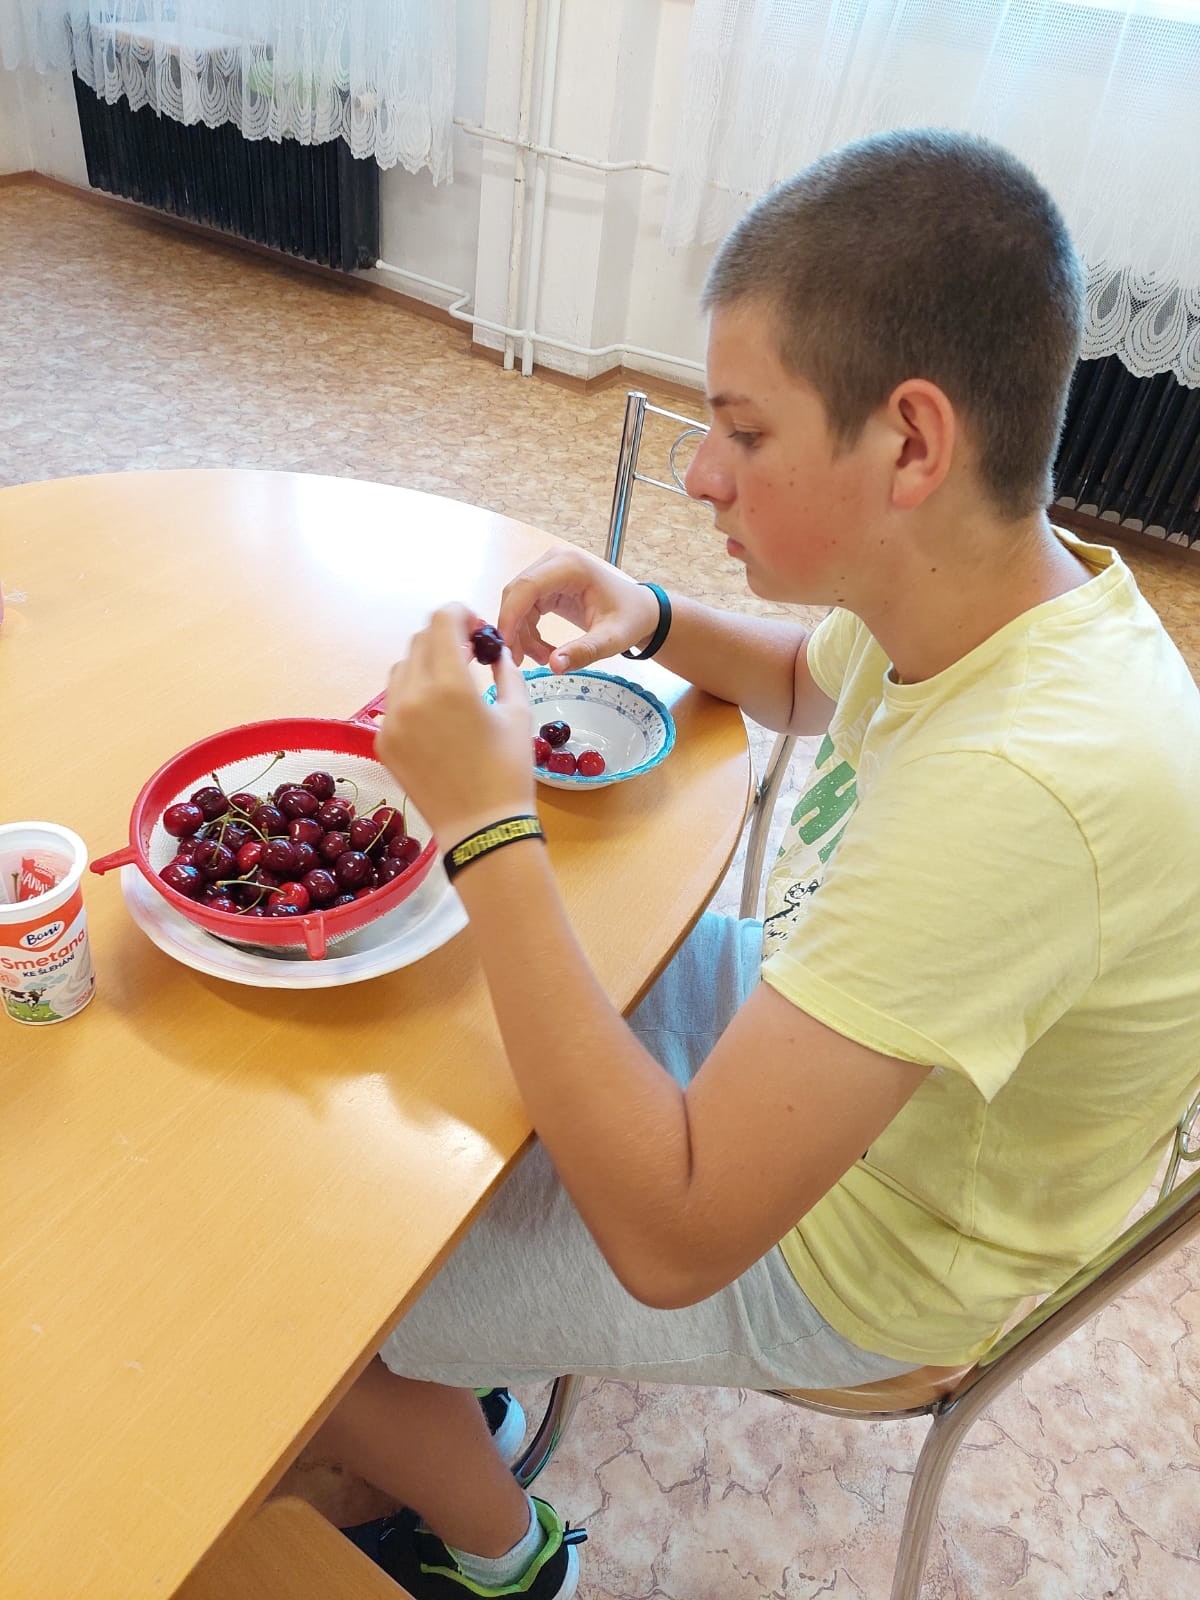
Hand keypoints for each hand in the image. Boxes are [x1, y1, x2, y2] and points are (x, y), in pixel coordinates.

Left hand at [374, 605, 535, 846]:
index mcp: (451, 685)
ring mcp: (392, 720)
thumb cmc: (509, 771)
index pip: (442, 620)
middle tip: (468, 654)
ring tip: (451, 684)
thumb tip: (493, 648)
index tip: (474, 624)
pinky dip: (413, 695)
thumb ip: (504, 669)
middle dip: (445, 638)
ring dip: (425, 664)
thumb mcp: (517, 712)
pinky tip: (436, 714)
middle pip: (420, 640)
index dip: (459, 613)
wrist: (481, 829)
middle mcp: (413, 697)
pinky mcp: (383, 741)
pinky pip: (393, 702)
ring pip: (402, 668)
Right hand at [497, 549, 660, 672]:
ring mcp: (549, 570)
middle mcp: (555, 562)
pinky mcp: (547, 584)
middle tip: (521, 661)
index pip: (526, 587)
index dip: (511, 616)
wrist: (640, 611)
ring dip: (522, 634)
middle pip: (516, 594)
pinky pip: (525, 607)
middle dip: (514, 629)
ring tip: (544, 659)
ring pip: (517, 603)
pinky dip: (528, 631)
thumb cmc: (630, 619)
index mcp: (570, 567)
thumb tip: (554, 665)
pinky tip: (544, 650)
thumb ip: (584, 652)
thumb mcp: (611, 640)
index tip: (507, 647)